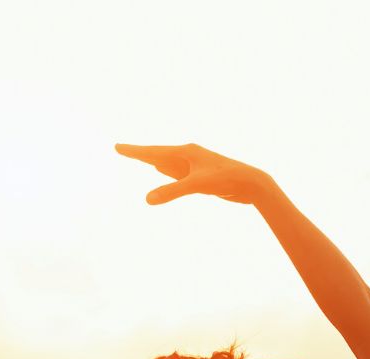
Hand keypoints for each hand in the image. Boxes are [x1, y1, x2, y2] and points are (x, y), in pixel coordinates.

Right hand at [114, 142, 278, 205]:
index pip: (153, 152)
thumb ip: (171, 192)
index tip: (117, 147)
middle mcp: (188, 155)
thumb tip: (147, 199)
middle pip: (157, 153)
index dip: (134, 151)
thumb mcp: (197, 185)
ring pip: (166, 162)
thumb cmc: (226, 179)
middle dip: (139, 153)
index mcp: (186, 152)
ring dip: (152, 159)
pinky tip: (161, 169)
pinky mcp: (200, 176)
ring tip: (140, 156)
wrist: (251, 183)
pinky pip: (176, 171)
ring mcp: (194, 165)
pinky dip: (165, 169)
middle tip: (122, 149)